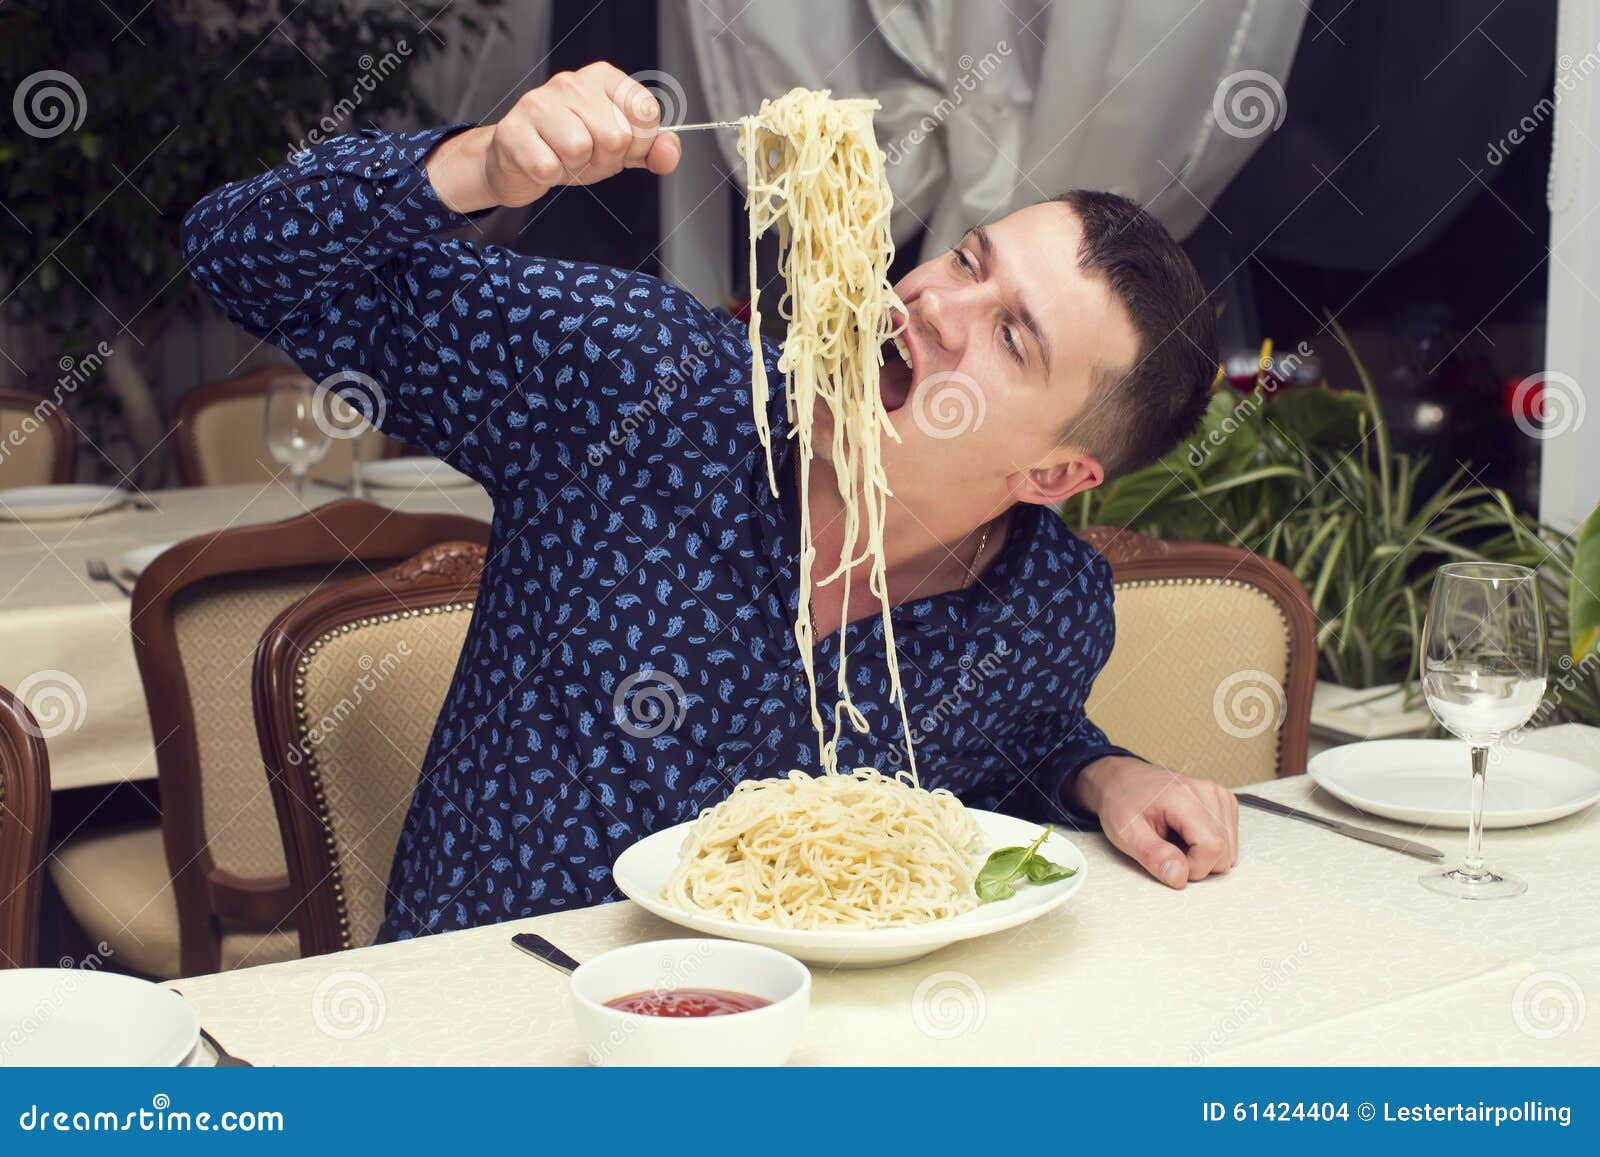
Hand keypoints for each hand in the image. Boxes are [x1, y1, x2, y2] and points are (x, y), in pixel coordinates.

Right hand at [428, 62, 681, 212]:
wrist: (518, 160)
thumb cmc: (570, 147)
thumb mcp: (619, 147)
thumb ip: (651, 148)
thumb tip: (668, 154)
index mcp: (603, 78)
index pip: (644, 112)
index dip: (638, 143)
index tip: (621, 147)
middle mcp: (571, 83)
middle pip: (614, 136)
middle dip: (606, 160)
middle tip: (587, 156)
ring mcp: (538, 103)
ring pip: (579, 148)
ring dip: (576, 167)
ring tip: (564, 158)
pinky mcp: (513, 131)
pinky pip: (548, 167)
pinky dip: (549, 176)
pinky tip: (542, 163)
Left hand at [1074, 755, 1238, 888]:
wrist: (1123, 779)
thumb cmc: (1122, 802)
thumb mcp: (1125, 832)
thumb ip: (1153, 855)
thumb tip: (1179, 877)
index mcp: (1183, 796)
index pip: (1213, 846)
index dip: (1193, 867)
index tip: (1169, 862)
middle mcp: (1207, 792)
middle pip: (1224, 852)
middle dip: (1198, 863)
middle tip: (1169, 849)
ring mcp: (1218, 796)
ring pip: (1229, 850)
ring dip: (1203, 855)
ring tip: (1175, 839)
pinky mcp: (1223, 802)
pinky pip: (1229, 841)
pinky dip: (1208, 846)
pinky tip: (1186, 834)